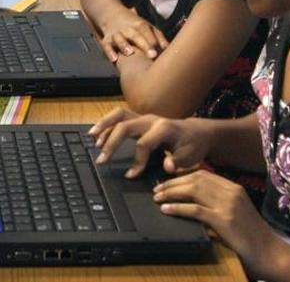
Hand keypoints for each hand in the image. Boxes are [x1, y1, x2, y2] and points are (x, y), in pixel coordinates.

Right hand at [88, 108, 213, 177]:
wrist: (198, 133)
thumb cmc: (193, 145)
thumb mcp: (190, 157)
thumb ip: (177, 162)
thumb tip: (167, 167)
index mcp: (164, 129)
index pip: (143, 144)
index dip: (137, 161)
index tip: (131, 175)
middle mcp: (151, 120)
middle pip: (125, 126)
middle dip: (111, 142)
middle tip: (102, 159)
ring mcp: (144, 118)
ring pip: (119, 114)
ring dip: (104, 125)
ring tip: (91, 137)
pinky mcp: (139, 119)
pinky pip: (119, 117)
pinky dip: (106, 124)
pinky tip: (97, 135)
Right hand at [99, 11, 168, 59]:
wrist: (110, 14)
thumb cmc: (134, 25)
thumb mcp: (147, 27)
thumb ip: (159, 38)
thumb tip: (172, 50)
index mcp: (141, 26)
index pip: (150, 35)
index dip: (156, 44)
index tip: (162, 54)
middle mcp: (128, 29)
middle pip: (137, 37)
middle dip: (144, 45)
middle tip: (153, 56)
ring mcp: (116, 34)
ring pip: (120, 39)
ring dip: (124, 45)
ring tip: (129, 52)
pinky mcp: (106, 40)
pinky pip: (106, 46)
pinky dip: (109, 52)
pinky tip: (114, 59)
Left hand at [153, 170, 279, 269]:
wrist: (269, 252)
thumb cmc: (250, 236)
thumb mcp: (234, 212)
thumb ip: (215, 203)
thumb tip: (187, 199)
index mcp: (234, 188)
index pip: (202, 174)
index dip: (181, 176)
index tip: (166, 182)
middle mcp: (231, 192)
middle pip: (195, 179)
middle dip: (172, 183)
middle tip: (156, 190)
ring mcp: (228, 205)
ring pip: (193, 190)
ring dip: (171, 193)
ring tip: (158, 198)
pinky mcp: (224, 220)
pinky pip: (195, 209)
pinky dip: (177, 207)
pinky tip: (166, 209)